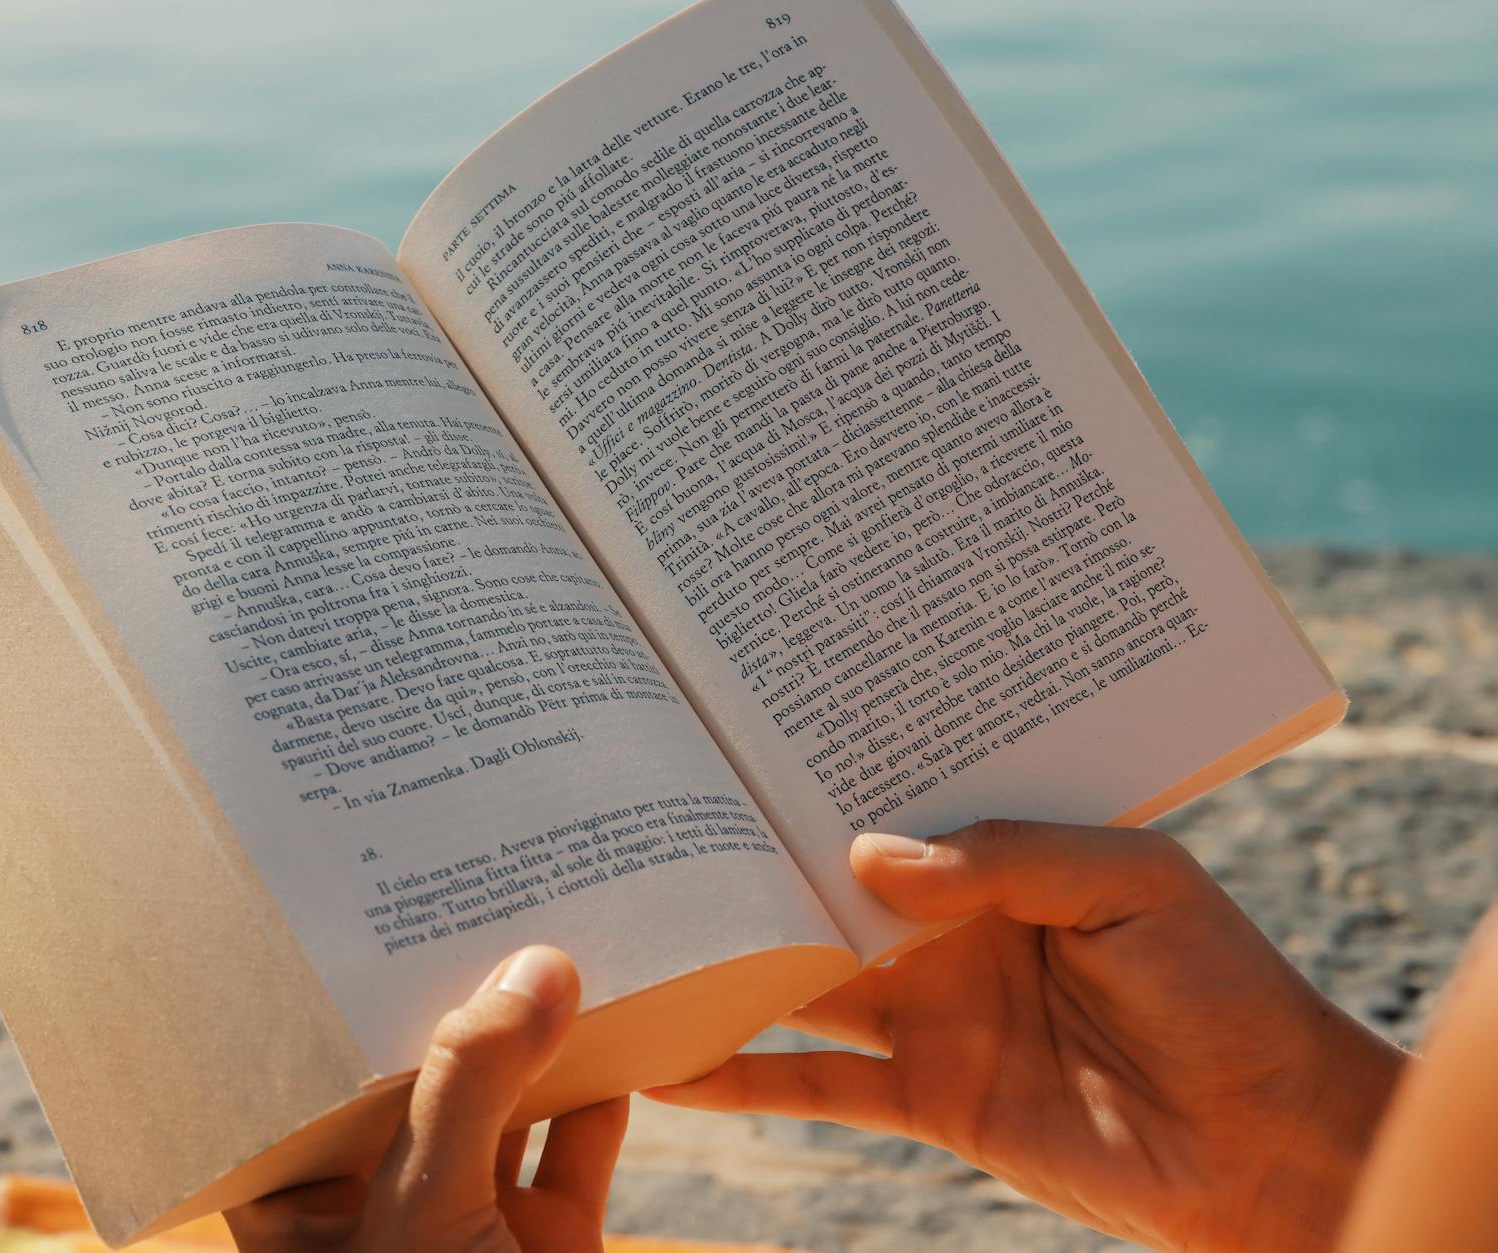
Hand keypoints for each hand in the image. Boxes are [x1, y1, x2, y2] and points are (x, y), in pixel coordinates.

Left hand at [226, 945, 627, 1252]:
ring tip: (548, 929)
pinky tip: (620, 1017)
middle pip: (416, 1076)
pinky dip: (603, 1088)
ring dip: (533, 1032)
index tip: (354, 905)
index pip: (306, 1078)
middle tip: (467, 889)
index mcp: (309, 1214)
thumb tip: (536, 967)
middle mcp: (385, 1209)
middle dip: (448, 995)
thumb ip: (470, 1088)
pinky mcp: (554, 1240)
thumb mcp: (424, 1214)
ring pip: (502, 1102)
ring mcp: (474, 1222)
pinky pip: (578, 1145)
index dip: (326, 997)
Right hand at [646, 820, 1406, 1252]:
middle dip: (753, 861)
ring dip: (729, 963)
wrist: (1263, 1142)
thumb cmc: (1222, 988)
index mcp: (998, 858)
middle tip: (659, 822)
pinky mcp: (923, 1094)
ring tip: (636, 934)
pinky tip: (670, 1063)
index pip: (891, 808)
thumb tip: (864, 860)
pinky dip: (741, 1079)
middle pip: (827, 890)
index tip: (742, 742)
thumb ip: (1004, 859)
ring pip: (802, 982)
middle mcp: (949, 928)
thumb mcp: (1133, 883)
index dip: (825, 781)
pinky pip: (816, 1085)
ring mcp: (929, 1011)